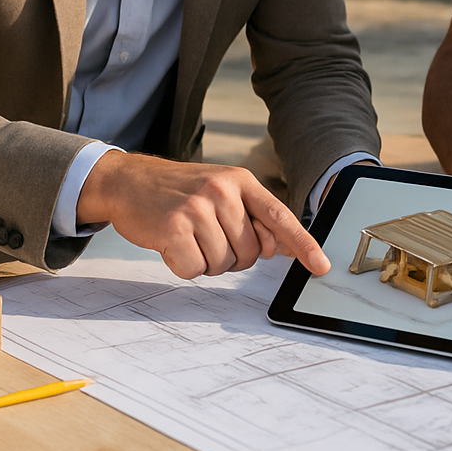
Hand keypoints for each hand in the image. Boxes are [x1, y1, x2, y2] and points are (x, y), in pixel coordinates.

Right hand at [77, 151, 330, 280]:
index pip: (280, 216)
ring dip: (206, 261)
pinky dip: (184, 266)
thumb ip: (251, 216)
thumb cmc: (180, 190)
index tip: (321, 266)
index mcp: (240, 180)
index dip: (303, 244)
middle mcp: (222, 191)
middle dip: (233, 256)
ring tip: (189, 237)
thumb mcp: (221, 190)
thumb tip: (280, 248)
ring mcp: (196, 208)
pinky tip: (172, 244)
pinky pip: (194, 270)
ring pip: (223, 264)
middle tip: (209, 237)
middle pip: (250, 252)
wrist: (129, 181)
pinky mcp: (173, 228)